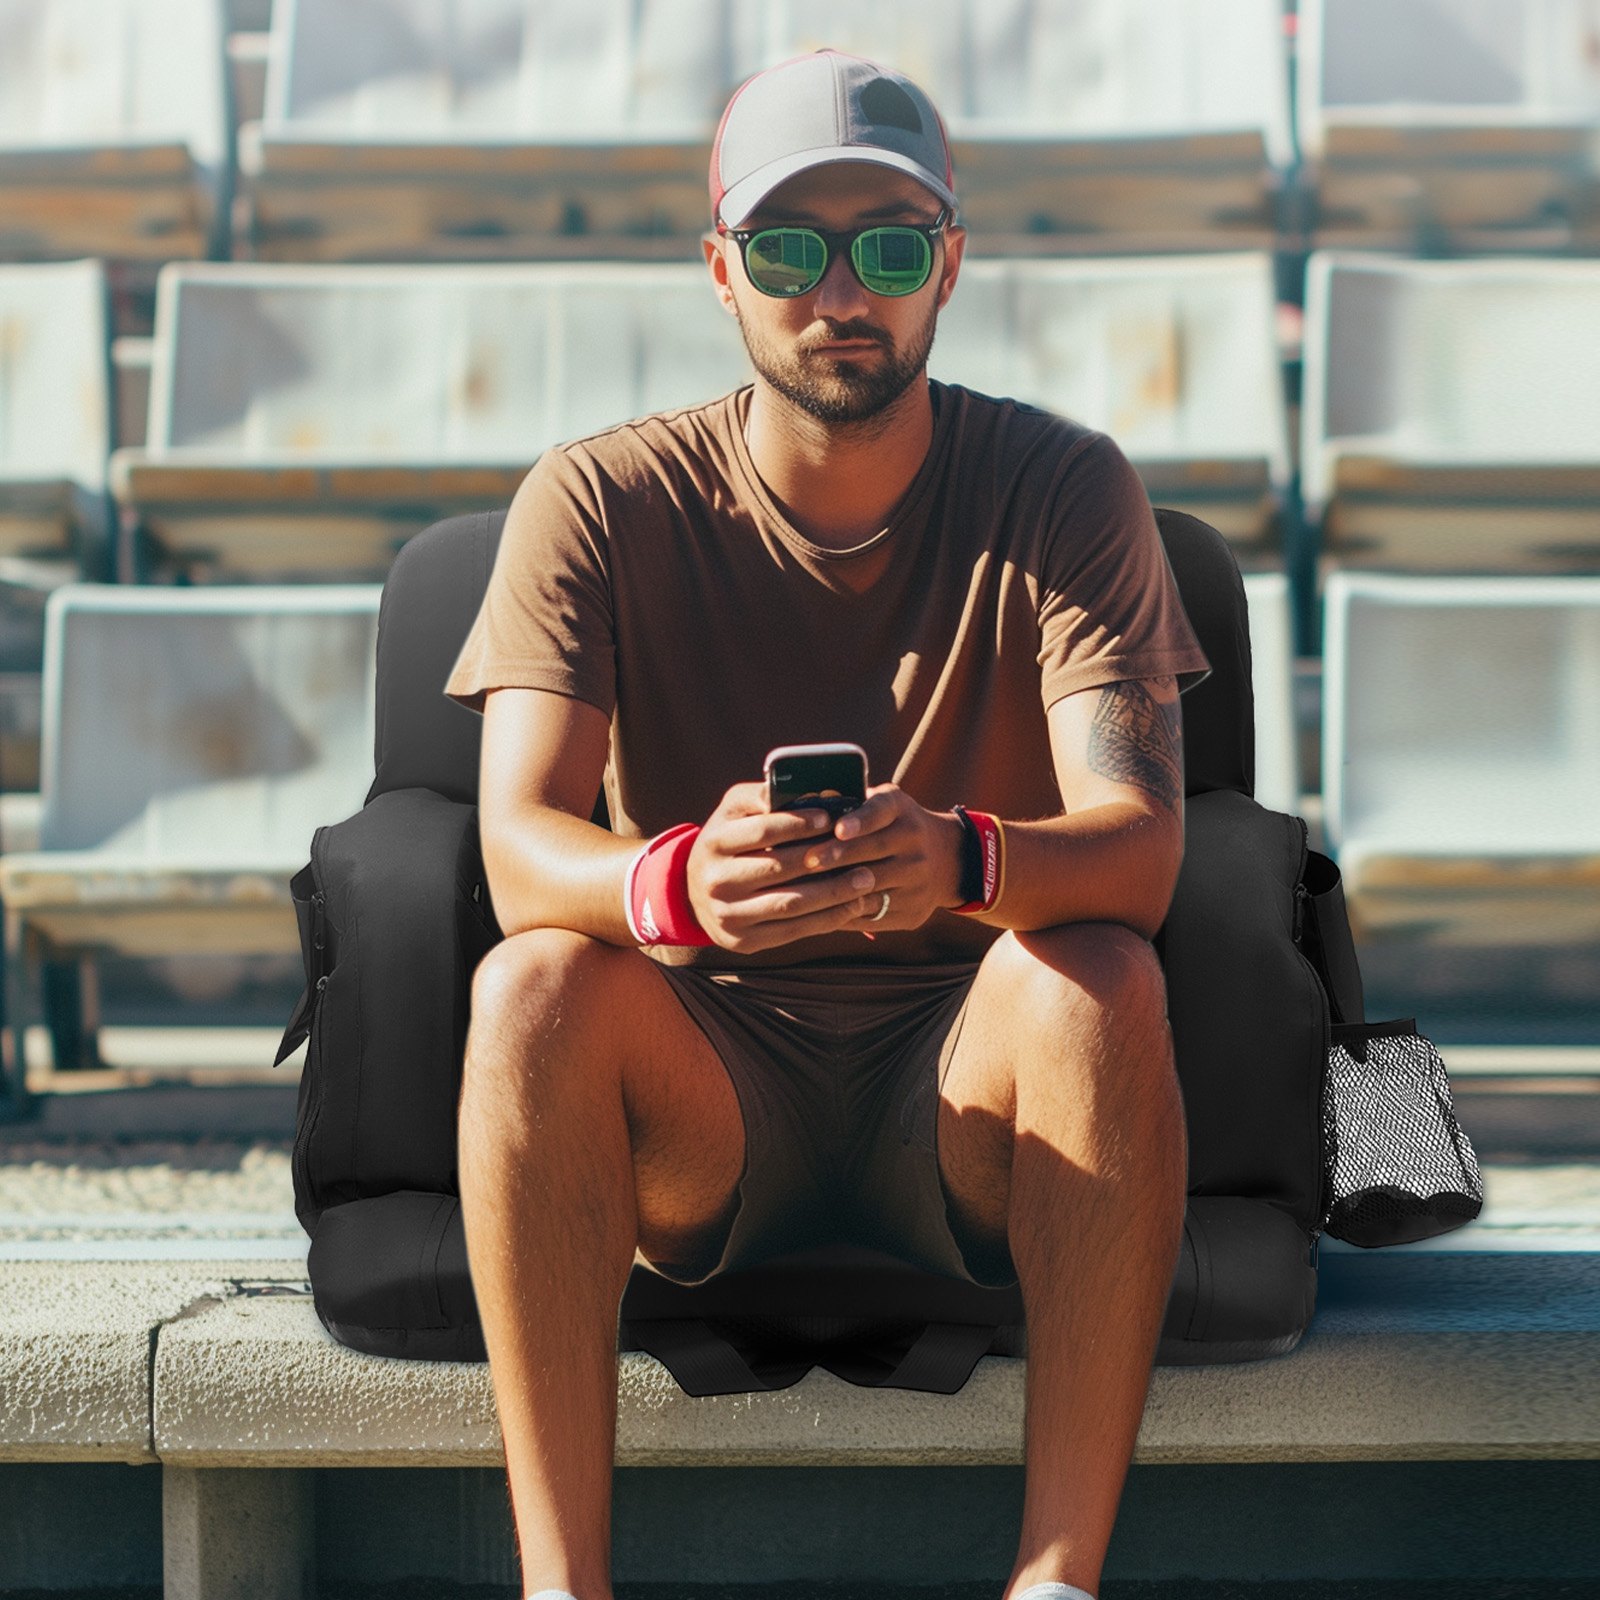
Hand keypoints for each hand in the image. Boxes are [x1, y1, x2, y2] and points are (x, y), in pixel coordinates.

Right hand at [686, 781, 889, 953]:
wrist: (696, 893)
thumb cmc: (731, 842)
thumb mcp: (735, 813)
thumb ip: (763, 797)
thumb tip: (807, 790)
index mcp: (713, 842)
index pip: (761, 831)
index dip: (798, 824)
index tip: (831, 819)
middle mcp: (715, 881)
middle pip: (778, 869)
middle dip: (825, 859)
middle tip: (863, 851)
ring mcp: (728, 915)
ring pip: (790, 904)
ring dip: (834, 893)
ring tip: (866, 880)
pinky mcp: (743, 941)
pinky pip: (793, 931)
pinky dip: (827, 919)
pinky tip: (852, 905)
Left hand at [801, 782, 964, 933]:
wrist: (946, 860)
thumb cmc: (891, 827)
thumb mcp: (881, 805)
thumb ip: (848, 804)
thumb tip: (799, 807)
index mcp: (901, 810)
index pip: (881, 811)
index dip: (860, 821)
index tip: (839, 828)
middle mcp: (915, 843)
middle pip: (875, 851)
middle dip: (839, 856)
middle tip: (808, 860)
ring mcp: (918, 880)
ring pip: (873, 887)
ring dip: (839, 888)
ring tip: (808, 888)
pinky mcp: (913, 912)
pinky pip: (874, 916)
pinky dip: (846, 914)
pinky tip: (821, 912)